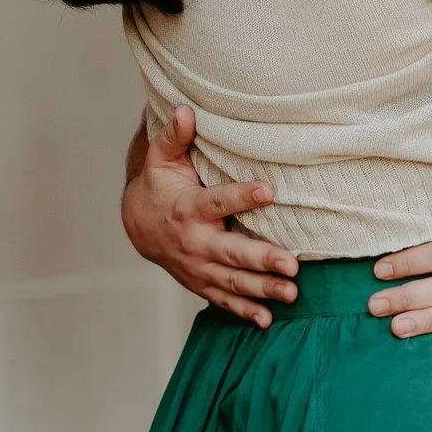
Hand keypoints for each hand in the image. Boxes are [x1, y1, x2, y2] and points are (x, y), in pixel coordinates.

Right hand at [121, 103, 298, 328]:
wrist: (138, 224)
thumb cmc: (159, 184)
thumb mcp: (160, 158)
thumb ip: (174, 136)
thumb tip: (185, 110)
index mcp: (188, 208)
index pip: (218, 201)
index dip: (242, 196)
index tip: (269, 191)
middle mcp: (194, 242)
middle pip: (231, 252)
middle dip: (262, 260)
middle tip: (292, 265)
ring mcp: (198, 267)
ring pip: (232, 281)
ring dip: (262, 289)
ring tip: (291, 294)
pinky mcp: (201, 282)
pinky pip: (223, 300)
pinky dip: (244, 311)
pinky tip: (268, 320)